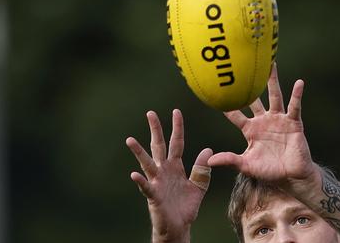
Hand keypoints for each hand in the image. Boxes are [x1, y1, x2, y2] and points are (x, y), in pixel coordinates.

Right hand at [126, 110, 212, 242]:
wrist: (179, 227)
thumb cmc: (185, 207)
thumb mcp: (198, 186)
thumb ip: (201, 169)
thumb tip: (208, 150)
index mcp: (175, 167)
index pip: (177, 143)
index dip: (177, 128)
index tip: (176, 111)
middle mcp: (164, 171)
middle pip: (159, 146)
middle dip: (156, 130)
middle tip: (150, 113)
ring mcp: (157, 182)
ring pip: (147, 164)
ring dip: (139, 152)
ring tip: (130, 140)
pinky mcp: (154, 196)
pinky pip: (145, 187)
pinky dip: (140, 180)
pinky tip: (134, 174)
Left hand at [208, 64, 317, 186]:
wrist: (291, 177)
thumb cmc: (269, 171)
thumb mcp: (246, 165)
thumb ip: (230, 160)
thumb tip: (210, 160)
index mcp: (251, 130)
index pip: (235, 114)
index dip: (226, 106)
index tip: (217, 92)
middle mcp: (264, 121)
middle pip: (255, 99)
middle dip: (249, 85)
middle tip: (243, 67)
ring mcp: (279, 120)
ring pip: (274, 96)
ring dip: (273, 81)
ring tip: (272, 64)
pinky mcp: (293, 123)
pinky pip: (294, 107)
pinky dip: (297, 95)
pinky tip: (299, 83)